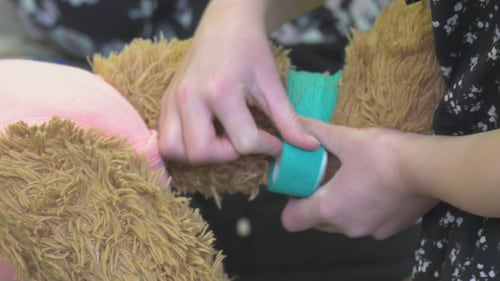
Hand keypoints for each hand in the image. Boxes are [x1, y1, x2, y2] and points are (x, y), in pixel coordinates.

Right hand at [158, 1, 317, 163]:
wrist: (224, 25)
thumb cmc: (250, 50)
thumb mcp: (272, 85)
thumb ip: (289, 120)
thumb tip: (310, 147)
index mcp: (220, 91)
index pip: (242, 142)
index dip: (265, 148)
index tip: (274, 143)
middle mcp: (190, 98)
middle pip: (200, 153)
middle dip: (226, 156)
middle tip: (242, 141)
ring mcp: (173, 99)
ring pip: (174, 150)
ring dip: (199, 154)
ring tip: (220, 140)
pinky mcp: (165, 101)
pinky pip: (165, 139)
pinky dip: (183, 146)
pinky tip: (205, 134)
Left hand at [281, 118, 437, 238]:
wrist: (432, 169)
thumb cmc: (384, 155)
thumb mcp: (347, 138)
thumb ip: (316, 132)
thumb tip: (294, 120)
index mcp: (330, 208)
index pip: (291, 220)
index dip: (291, 205)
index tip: (300, 187)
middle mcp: (346, 227)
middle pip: (316, 222)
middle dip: (315, 203)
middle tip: (323, 178)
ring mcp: (370, 231)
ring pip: (341, 224)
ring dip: (340, 208)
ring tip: (350, 182)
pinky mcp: (390, 230)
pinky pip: (366, 224)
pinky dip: (363, 211)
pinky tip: (374, 189)